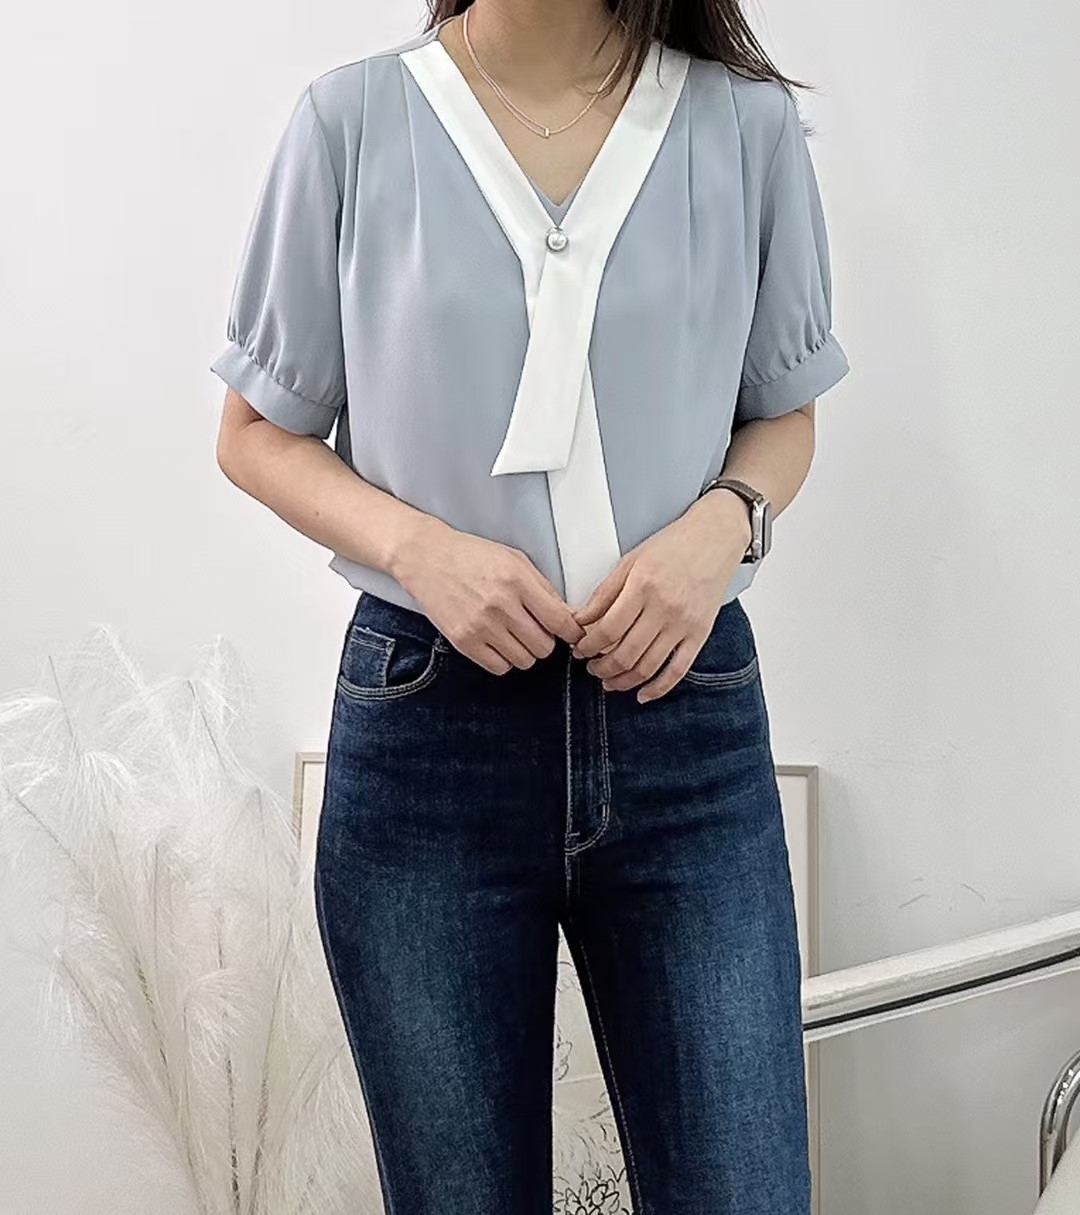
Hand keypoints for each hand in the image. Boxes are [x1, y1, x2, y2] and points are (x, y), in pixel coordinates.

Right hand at [392, 516, 585, 674]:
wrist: (426, 558)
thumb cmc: (471, 556)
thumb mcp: (514, 560)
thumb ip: (543, 588)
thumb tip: (567, 616)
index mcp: (517, 581)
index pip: (560, 621)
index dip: (571, 632)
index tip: (572, 634)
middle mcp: (500, 606)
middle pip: (544, 646)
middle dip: (545, 640)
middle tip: (535, 629)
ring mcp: (481, 626)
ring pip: (524, 660)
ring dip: (524, 651)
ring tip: (514, 634)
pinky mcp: (463, 641)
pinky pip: (499, 667)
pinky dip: (504, 659)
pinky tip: (498, 642)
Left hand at [571, 489, 752, 701]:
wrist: (716, 537)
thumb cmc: (673, 545)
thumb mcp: (630, 561)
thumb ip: (605, 594)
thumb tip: (581, 621)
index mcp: (643, 586)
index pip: (607, 630)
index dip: (588, 646)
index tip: (580, 650)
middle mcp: (665, 607)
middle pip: (625, 653)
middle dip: (601, 667)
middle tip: (591, 668)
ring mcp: (685, 623)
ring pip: (647, 666)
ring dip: (623, 680)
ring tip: (609, 680)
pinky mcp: (701, 633)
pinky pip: (678, 670)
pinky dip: (658, 688)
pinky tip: (642, 694)